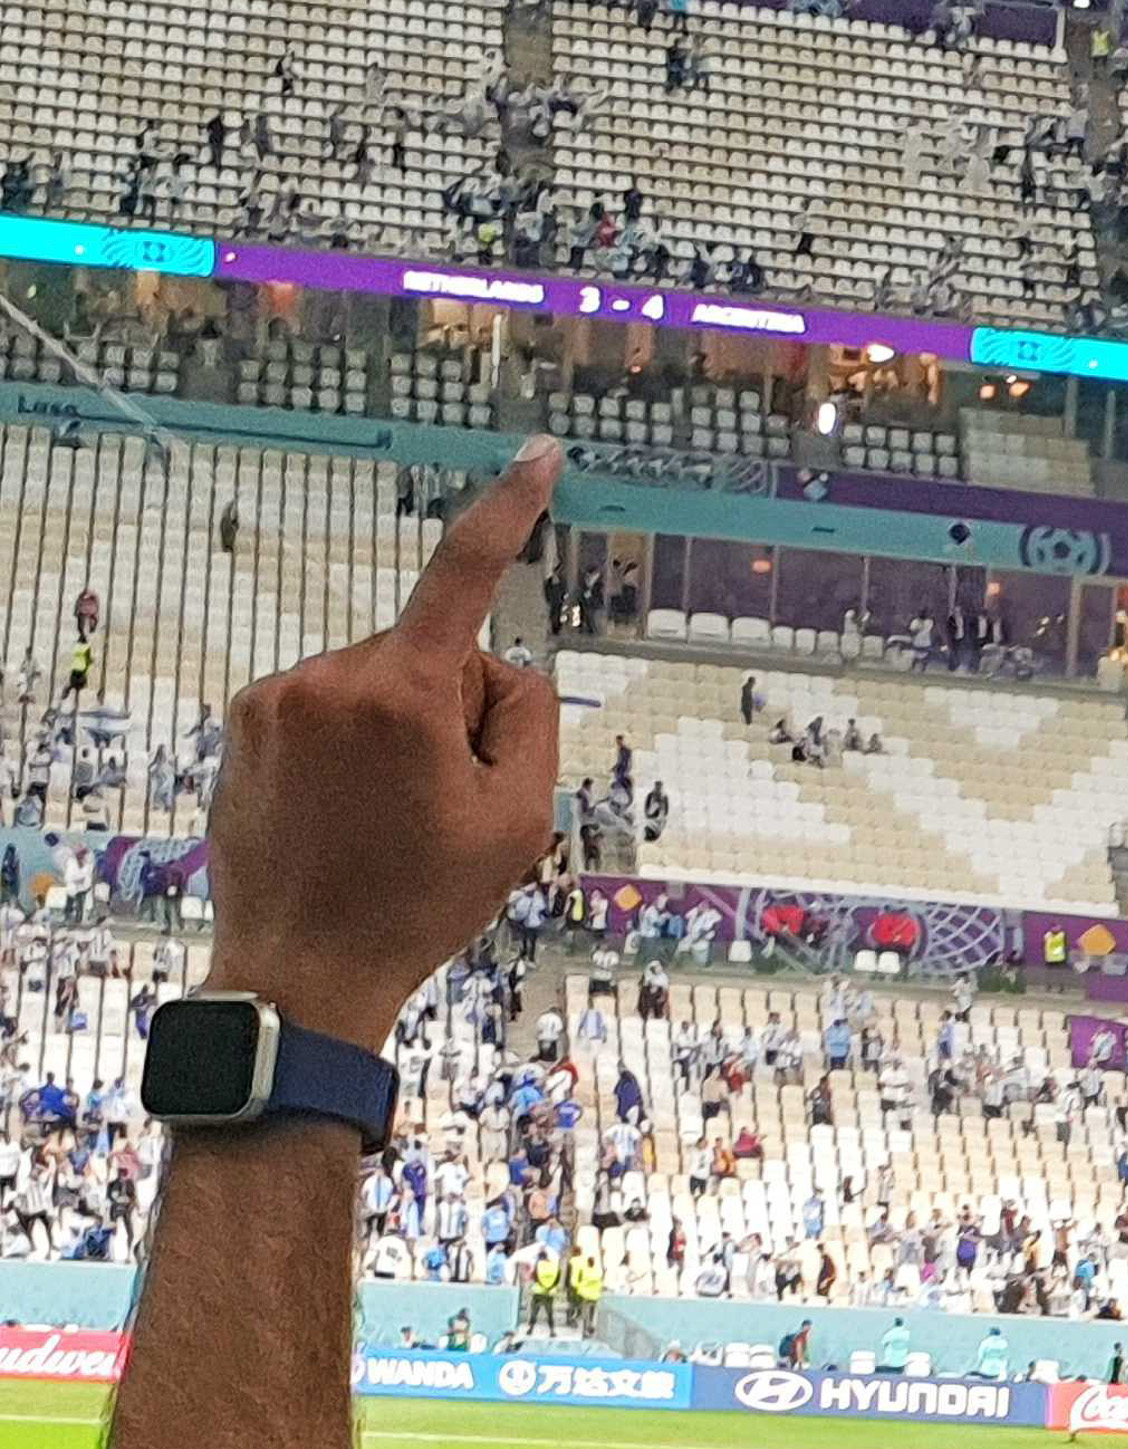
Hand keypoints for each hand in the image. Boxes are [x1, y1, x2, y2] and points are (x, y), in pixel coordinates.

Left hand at [204, 441, 562, 1045]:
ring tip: (388, 816)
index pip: (464, 576)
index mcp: (404, 698)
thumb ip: (527, 723)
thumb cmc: (418, 903)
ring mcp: (278, 696)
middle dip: (454, 710)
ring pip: (379, 680)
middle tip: (445, 802)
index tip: (537, 459)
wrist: (302, 968)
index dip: (508, 512)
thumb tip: (500, 671)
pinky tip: (347, 808)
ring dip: (399, 729)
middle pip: (433, 654)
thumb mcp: (519, 823)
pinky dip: (351, 741)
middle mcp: (331, 678)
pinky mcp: (247, 717)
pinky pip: (328, 702)